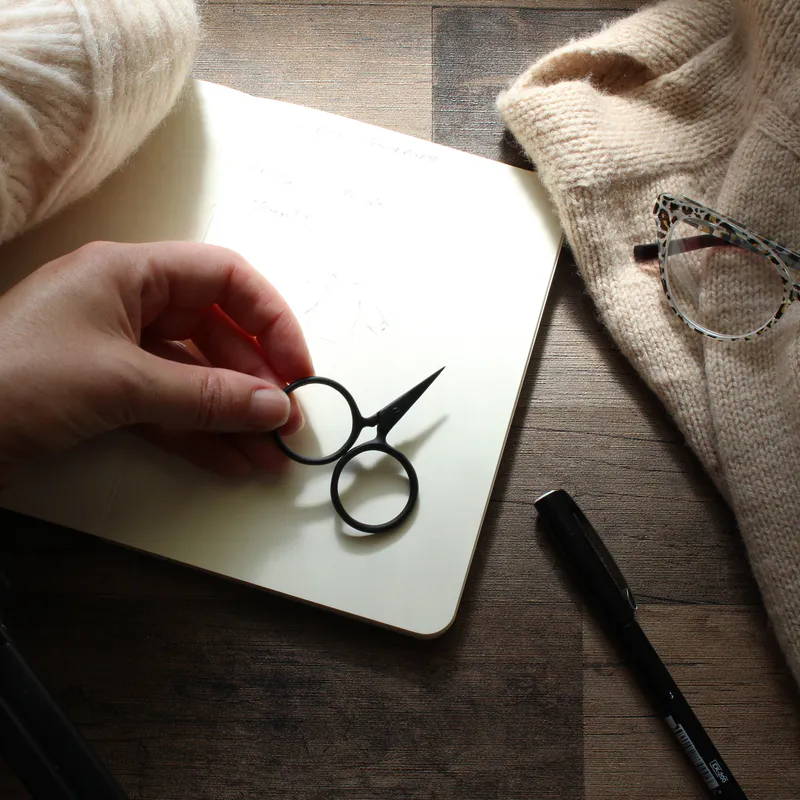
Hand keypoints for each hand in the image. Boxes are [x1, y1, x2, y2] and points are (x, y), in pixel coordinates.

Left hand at [0, 241, 312, 484]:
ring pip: (194, 376)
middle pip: (215, 332)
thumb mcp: (120, 383)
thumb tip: (275, 406)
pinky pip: (167, 409)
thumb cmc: (13, 381)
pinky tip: (230, 462)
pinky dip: (199, 434)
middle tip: (287, 424)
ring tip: (269, 454)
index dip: (271, 319)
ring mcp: (115, 352)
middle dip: (255, 379)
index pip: (224, 279)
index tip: (298, 367)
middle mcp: (127, 305)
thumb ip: (205, 394)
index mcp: (128, 273)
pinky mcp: (102, 394)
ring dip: (233, 414)